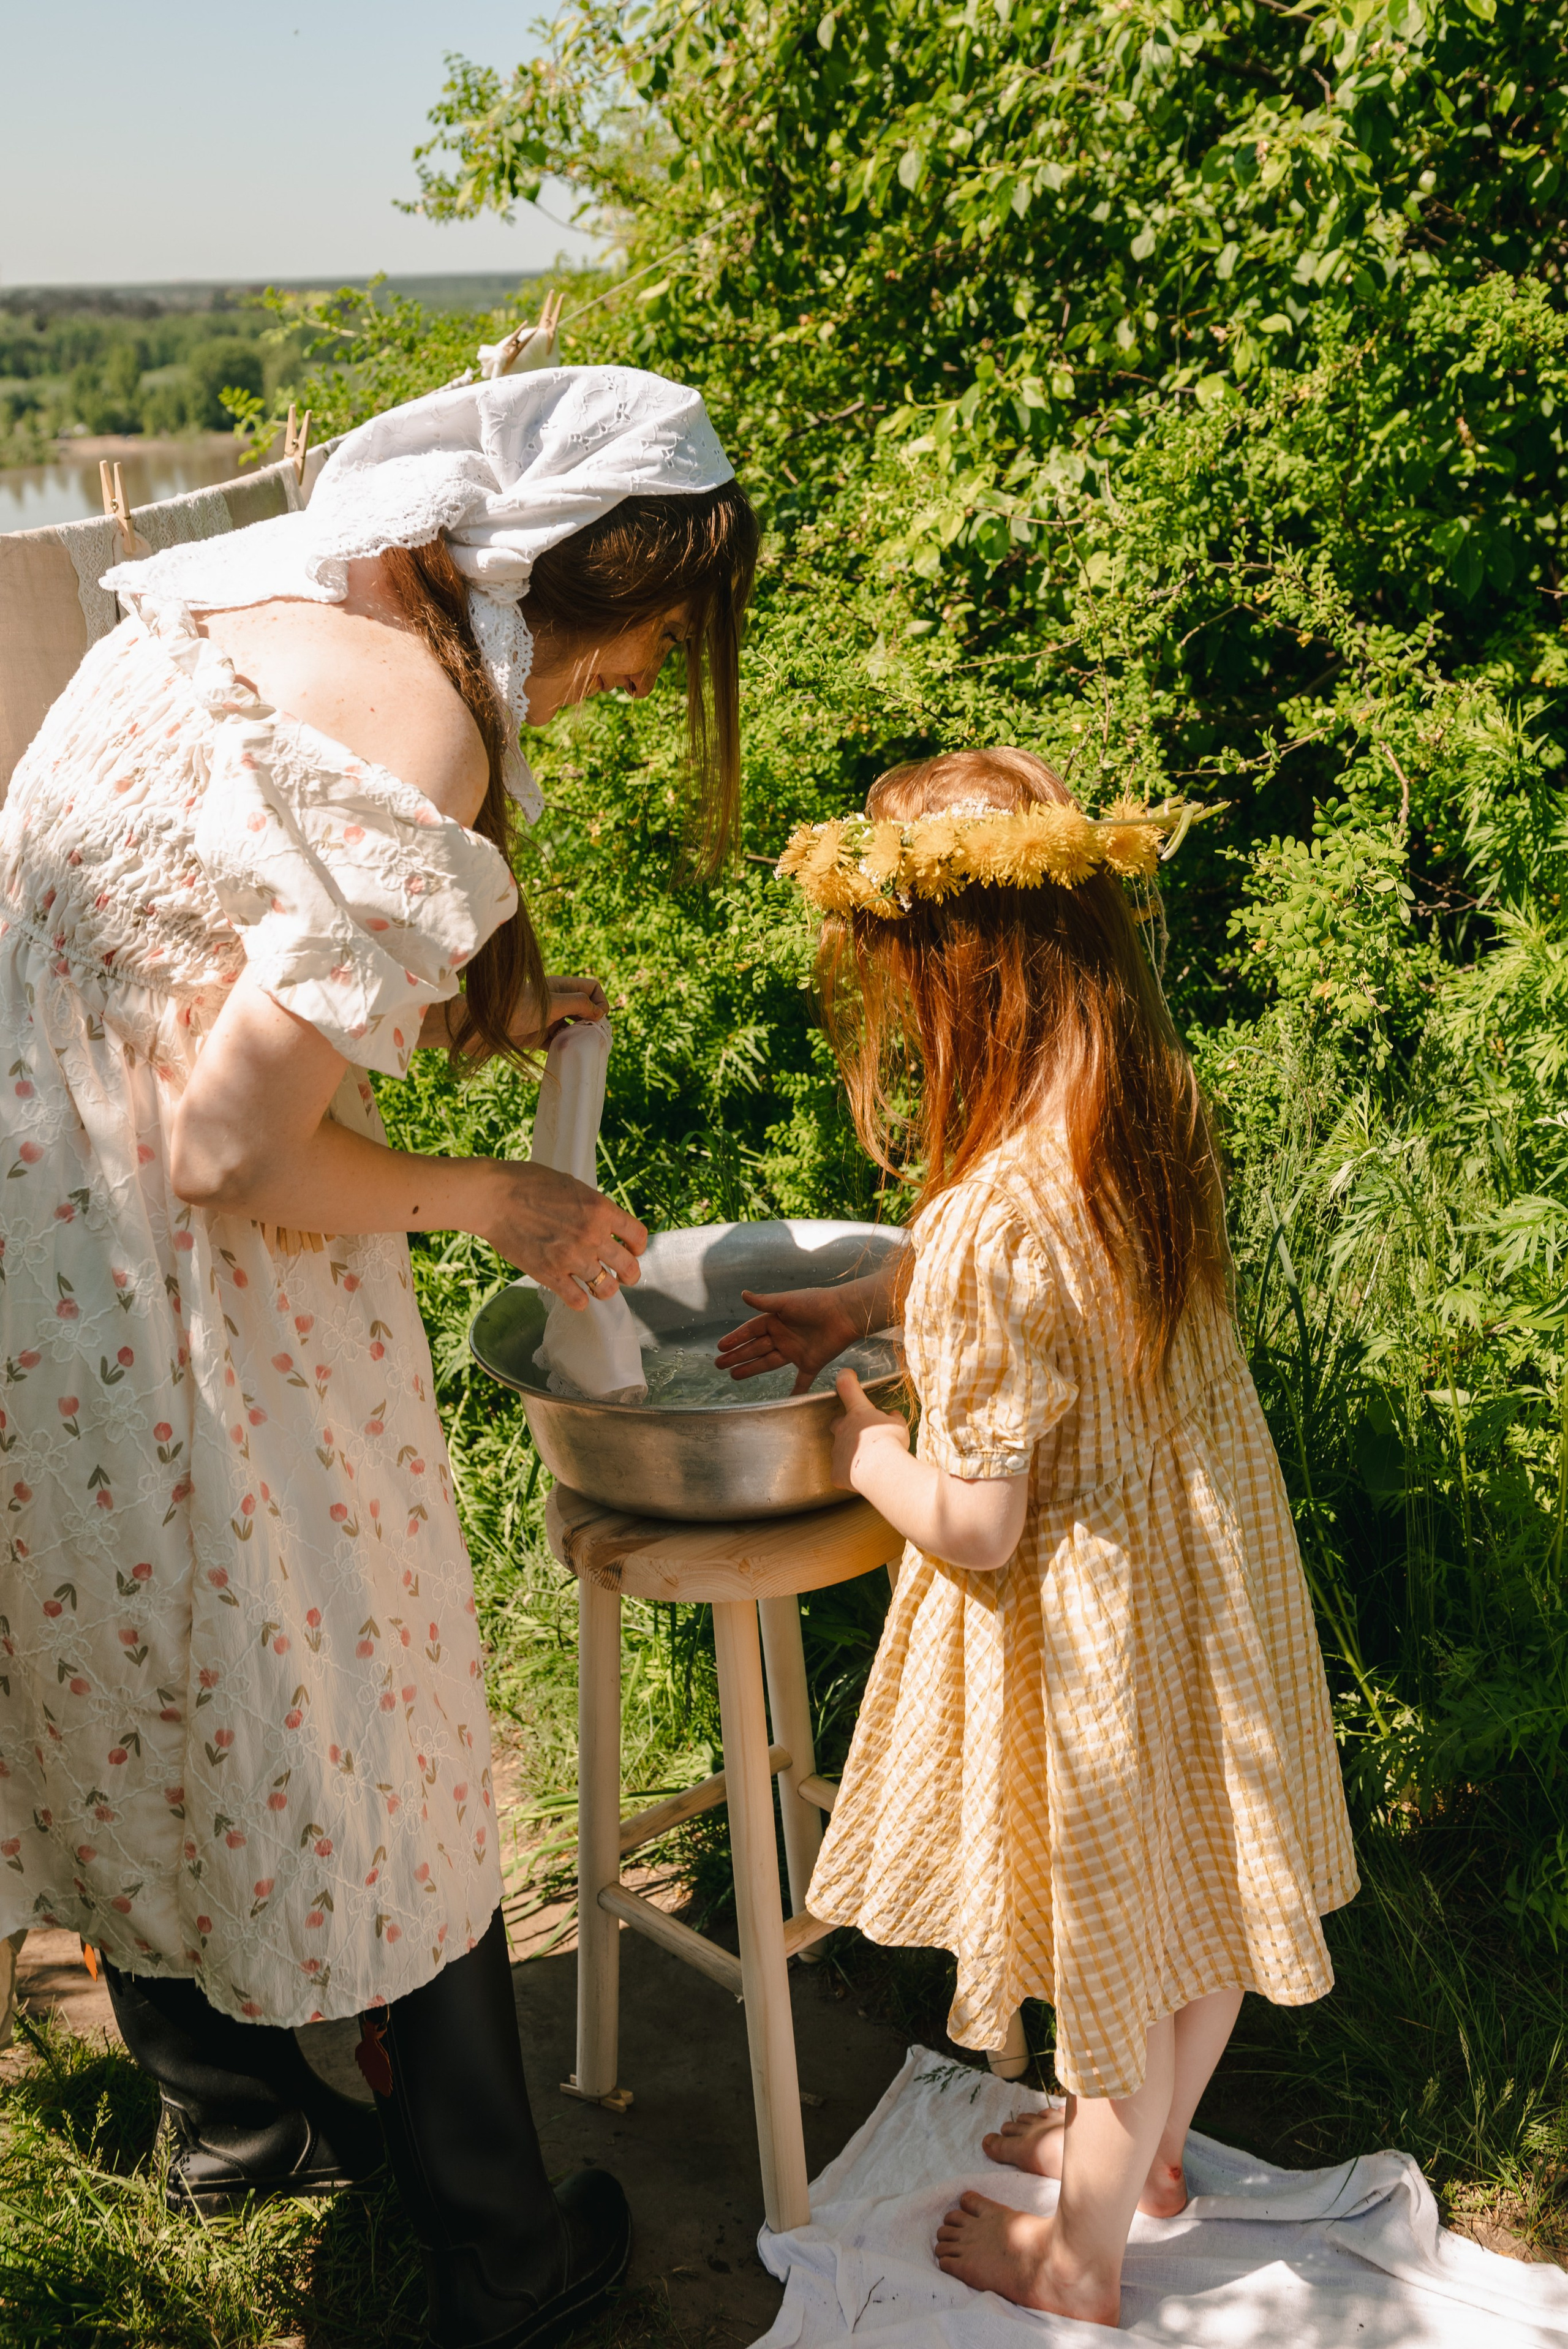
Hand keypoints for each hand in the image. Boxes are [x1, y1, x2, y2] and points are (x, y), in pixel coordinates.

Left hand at [415, 975, 607, 1056]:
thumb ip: (577, 1004)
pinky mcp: (535, 1037)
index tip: (597, 1019)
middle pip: (584, 1008)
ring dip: (580, 1037)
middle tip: (597, 1039)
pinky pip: (558, 1043)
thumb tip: (599, 1012)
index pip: (591, 988)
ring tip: (584, 1049)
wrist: (477, 1027)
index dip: (600, 1001)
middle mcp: (554, 1001)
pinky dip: (566, 1049)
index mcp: (559, 986)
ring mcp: (545, 1020)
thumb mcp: (551, 1003)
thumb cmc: (512, 1009)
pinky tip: (569, 1057)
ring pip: (572, 1027)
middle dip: (593, 1022)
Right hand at [479, 1159, 646, 1310]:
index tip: (631, 1250)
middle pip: (629, 1268)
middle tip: (622, 1275)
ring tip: (596, 1285)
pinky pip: (578, 1300)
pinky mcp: (550, 1275)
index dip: (637, 1246)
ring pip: (606, 1288)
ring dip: (604, 1288)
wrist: (493, 1198)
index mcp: (601, 1210)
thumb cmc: (528, 1183)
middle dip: (629, 1274)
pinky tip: (574, 1292)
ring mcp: (572, 1258)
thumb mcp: (571, 1185)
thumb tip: (603, 1222)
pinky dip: (579, 1300)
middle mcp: (592, 1236)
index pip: (638, 1236)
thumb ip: (592, 1207)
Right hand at [715, 1285, 860, 1394]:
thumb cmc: (815, 1303)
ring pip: (768, 1363)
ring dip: (751, 1369)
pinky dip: (796, 1391)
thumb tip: (742, 1294)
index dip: (735, 1338)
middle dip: (737, 1356)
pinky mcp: (811, 1363)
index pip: (750, 1331)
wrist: (843, 1313)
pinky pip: (801, 1381)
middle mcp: (783, 1337)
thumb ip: (764, 1302)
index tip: (720, 1347)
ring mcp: (795, 1351)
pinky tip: (786, 1400)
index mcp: (776, 1321)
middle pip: (755, 1348)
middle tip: (719, 1365)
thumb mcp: (786, 1302)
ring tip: (734, 1376)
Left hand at [831, 1369, 909, 1490]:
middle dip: (844, 1426)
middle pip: (837, 1423)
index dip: (846, 1379)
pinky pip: (840, 1473)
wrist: (881, 1469)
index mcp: (858, 1413)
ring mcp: (837, 1451)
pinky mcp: (837, 1472)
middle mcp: (843, 1429)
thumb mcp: (899, 1425)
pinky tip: (862, 1477)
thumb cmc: (891, 1442)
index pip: (847, 1388)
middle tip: (860, 1434)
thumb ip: (894, 1418)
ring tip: (867, 1461)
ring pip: (839, 1449)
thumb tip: (894, 1414)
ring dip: (850, 1452)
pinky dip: (849, 1474)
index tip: (846, 1375)